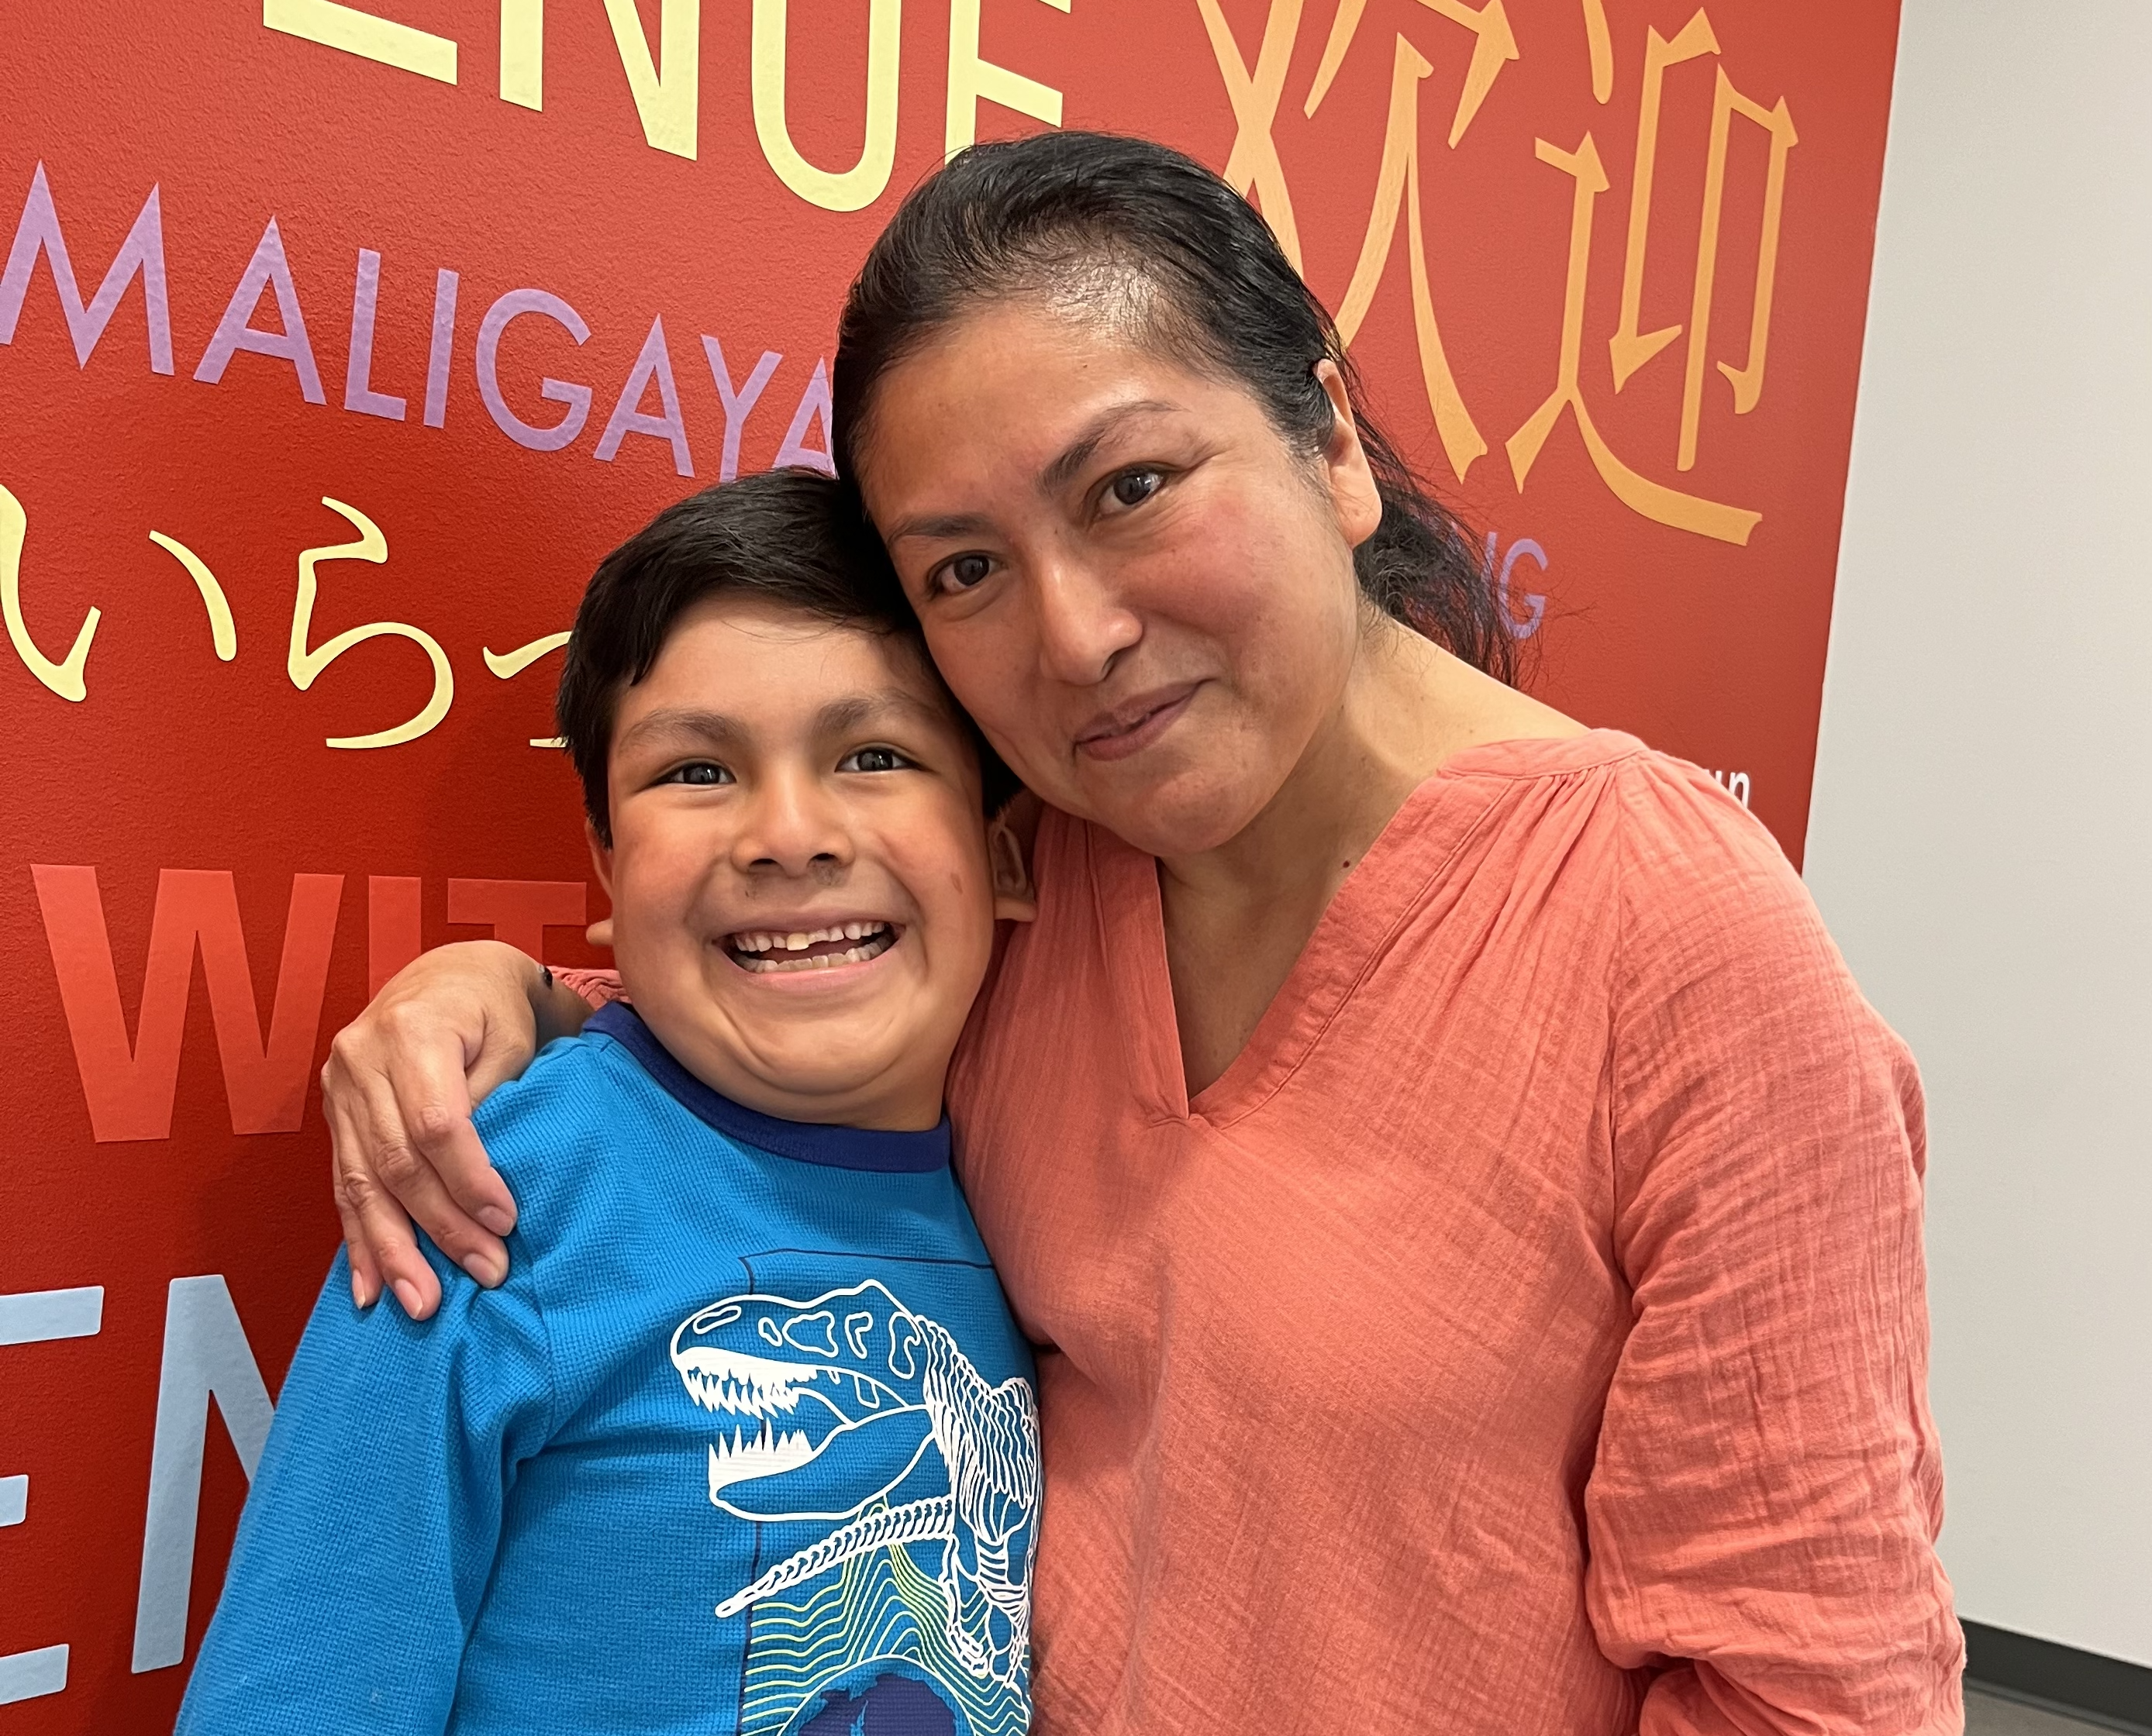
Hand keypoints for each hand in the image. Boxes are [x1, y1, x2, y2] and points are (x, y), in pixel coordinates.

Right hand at [320, 941, 589, 1317]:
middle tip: (483, 1274)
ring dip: (393, 1250)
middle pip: (396, 1161)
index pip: (437, 1125)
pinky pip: (343, 1183)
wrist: (450, 976)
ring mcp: (338, 1087)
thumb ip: (498, 1103)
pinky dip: (358, 1239)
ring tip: (420, 1304)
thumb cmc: (496, 1009)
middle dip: (439, 1228)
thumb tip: (488, 1187)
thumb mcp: (513, 1040)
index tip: (505, 1224)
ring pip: (362, 1182)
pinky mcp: (334, 1113)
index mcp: (413, 1031)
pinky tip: (369, 1287)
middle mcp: (362, 1058)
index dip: (469, 1180)